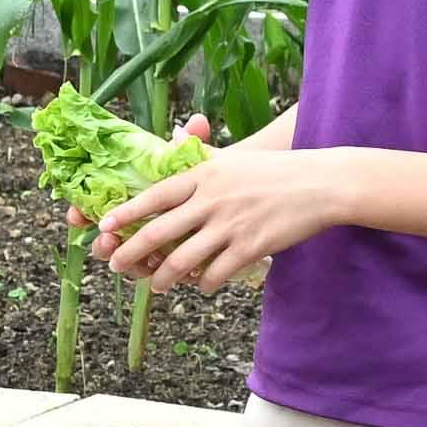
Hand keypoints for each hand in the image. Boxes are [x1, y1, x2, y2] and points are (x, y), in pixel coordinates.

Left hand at [98, 142, 343, 289]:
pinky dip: (203, 284)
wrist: (321, 183)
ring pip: (183, 260)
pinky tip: (200, 286)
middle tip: (116, 265)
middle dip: (131, 253)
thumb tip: (173, 140)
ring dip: (163, 278)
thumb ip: (201, 158)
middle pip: (159, 232)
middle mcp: (213, 200)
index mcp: (205, 175)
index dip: (126, 212)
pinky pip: (216, 274)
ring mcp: (231, 225)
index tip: (104, 225)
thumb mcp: (233, 160)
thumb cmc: (275, 171)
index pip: (155, 195)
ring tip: (156, 286)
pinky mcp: (251, 247)